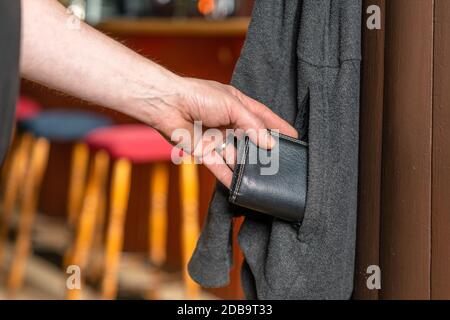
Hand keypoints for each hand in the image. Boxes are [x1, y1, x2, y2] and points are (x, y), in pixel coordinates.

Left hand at [142, 77, 297, 186]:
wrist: (169, 105)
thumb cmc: (199, 96)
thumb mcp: (233, 106)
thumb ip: (252, 125)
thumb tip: (269, 144)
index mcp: (237, 105)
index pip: (263, 117)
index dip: (278, 126)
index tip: (293, 136)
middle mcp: (228, 122)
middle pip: (251, 138)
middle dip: (264, 149)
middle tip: (281, 161)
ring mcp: (217, 138)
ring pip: (237, 156)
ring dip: (247, 166)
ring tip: (263, 178)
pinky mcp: (204, 151)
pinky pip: (219, 166)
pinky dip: (228, 177)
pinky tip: (240, 186)